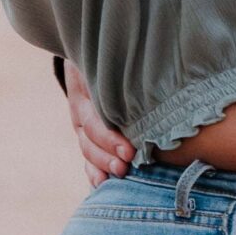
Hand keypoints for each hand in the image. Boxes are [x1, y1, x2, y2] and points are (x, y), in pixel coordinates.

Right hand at [63, 60, 134, 188]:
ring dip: (102, 165)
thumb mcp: (111, 53)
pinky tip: (101, 184)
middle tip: (126, 166)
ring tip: (119, 174)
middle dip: (108, 155)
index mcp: (84, 88)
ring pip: (87, 149)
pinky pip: (86, 156)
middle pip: (90, 137)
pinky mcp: (86, 133)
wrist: (93, 49)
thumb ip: (126, 64)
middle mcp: (80, 108)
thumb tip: (155, 67)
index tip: (130, 150)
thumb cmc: (112, 51)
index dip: (110, 138)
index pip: (94, 120)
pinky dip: (93, 171)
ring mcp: (81, 122)